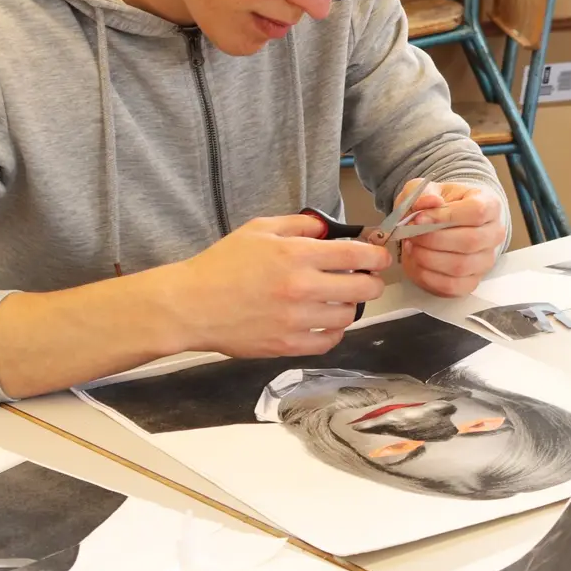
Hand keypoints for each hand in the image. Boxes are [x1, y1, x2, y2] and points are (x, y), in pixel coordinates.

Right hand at [172, 214, 390, 356]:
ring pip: (348, 316)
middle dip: (371, 282)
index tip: (380, 258)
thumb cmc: (221, 265)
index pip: (357, 255)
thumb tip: (327, 229)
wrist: (189, 305)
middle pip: (363, 289)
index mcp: (297, 256)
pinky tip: (325, 323)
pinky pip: (328, 342)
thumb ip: (298, 225)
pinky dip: (333, 332)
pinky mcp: (287, 345)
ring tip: (338, 300)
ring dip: (349, 307)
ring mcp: (296, 320)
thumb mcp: (258, 230)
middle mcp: (303, 288)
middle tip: (364, 280)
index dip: (378, 256)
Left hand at [394, 179, 506, 297]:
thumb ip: (424, 193)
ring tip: (412, 246)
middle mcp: (494, 234)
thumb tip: (430, 202)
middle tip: (410, 234)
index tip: (419, 217)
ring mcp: (485, 260)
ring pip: (460, 265)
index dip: (445, 216)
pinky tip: (417, 262)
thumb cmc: (438, 206)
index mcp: (489, 205)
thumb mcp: (427, 190)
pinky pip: (452, 285)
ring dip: (428, 257)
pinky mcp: (472, 281)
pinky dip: (428, 276)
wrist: (440, 225)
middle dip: (433, 239)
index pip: (476, 212)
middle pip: (470, 241)